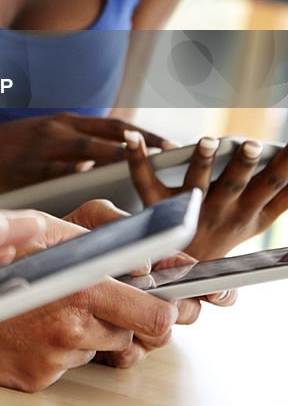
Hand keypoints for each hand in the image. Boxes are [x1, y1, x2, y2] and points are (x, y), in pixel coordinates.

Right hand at [0, 115, 171, 194]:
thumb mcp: (37, 140)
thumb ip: (69, 152)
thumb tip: (102, 170)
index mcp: (61, 123)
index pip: (115, 126)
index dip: (147, 134)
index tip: (175, 145)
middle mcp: (57, 131)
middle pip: (112, 135)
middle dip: (147, 146)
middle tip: (179, 158)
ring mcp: (42, 149)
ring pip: (92, 153)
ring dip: (125, 163)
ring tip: (153, 178)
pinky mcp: (27, 169)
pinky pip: (61, 177)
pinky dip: (85, 184)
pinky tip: (106, 197)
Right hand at [0, 212, 178, 390]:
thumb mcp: (42, 225)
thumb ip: (100, 233)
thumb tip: (148, 256)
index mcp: (78, 282)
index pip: (156, 314)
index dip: (168, 310)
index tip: (171, 302)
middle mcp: (71, 323)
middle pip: (139, 337)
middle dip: (134, 323)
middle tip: (115, 304)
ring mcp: (53, 355)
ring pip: (104, 348)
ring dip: (93, 331)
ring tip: (54, 305)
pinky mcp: (35, 378)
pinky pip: (69, 365)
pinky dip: (59, 347)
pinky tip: (31, 324)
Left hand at [126, 131, 287, 259]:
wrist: (185, 270)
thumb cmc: (224, 232)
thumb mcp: (258, 220)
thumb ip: (280, 198)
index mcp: (249, 215)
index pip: (273, 189)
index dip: (286, 168)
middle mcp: (221, 211)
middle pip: (235, 185)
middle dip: (243, 165)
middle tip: (251, 145)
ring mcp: (188, 209)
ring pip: (196, 183)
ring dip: (202, 161)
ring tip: (206, 141)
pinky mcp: (156, 204)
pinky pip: (143, 178)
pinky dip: (137, 156)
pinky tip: (133, 136)